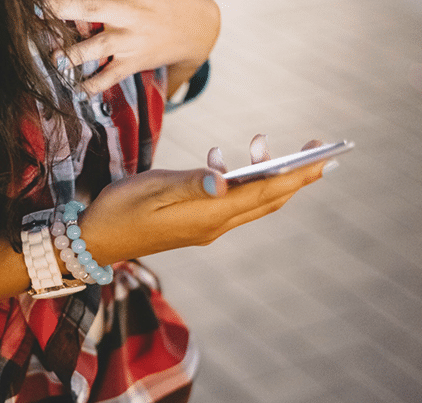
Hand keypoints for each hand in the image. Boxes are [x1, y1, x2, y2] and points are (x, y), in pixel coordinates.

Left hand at [46, 0, 220, 94]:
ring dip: (73, 54)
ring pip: (97, 46)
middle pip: (90, 8)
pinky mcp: (133, 62)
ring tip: (53, 59)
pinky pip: (109, 76)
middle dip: (63, 9)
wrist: (197, 29)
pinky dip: (92, 85)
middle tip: (39, 11)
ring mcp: (129, 40)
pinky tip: (75, 90)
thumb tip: (81, 2)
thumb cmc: (162, 4)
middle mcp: (125, 13)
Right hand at [79, 135, 326, 263]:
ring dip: (266, 176)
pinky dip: (239, 183)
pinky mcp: (196, 225)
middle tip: (320, 152)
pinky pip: (231, 204)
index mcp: (209, 215)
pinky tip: (221, 162)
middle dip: (298, 176)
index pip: (265, 192)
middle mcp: (215, 225)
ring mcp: (206, 228)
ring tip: (262, 144)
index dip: (298, 175)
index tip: (325, 160)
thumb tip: (225, 179)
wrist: (95, 240)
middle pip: (268, 200)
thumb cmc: (121, 210)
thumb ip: (191, 183)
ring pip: (252, 202)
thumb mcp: (153, 189)